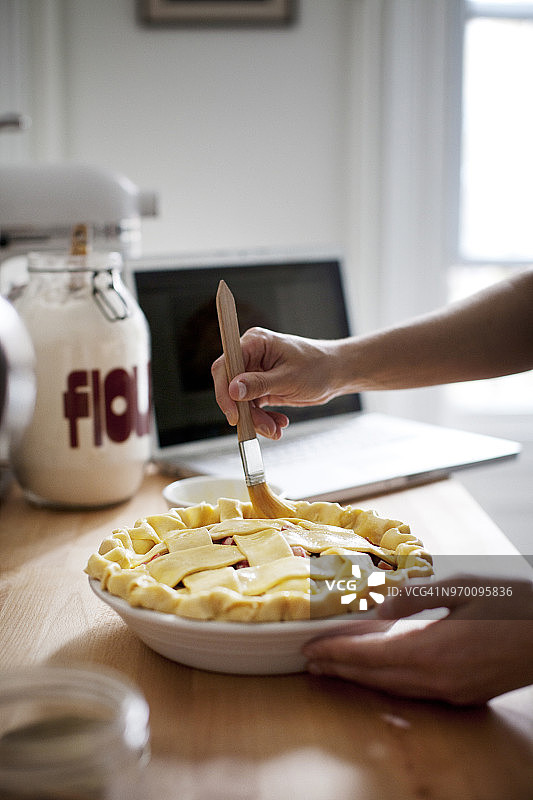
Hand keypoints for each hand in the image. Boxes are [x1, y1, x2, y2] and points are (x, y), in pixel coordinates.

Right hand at [211, 327, 339, 438]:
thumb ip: (259, 384)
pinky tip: (279, 423)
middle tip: (263, 427)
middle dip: (246, 412)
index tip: (234, 415)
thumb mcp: (288, 378)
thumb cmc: (318, 367)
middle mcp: (251, 356)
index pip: (226, 366)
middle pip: (231, 388)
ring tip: (276, 429)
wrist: (336, 373)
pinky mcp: (261, 387)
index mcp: (255, 343)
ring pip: (242, 402)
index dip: (224, 391)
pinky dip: (263, 419)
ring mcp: (255, 373)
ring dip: (257, 420)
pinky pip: (253, 407)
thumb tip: (233, 389)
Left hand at [302, 575, 532, 704]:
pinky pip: (414, 692)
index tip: (310, 646)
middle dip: (340, 667)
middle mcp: (440, 679)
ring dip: (360, 677)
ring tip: (333, 666)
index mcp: (435, 649)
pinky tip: (377, 671)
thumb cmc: (513, 601)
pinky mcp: (464, 694)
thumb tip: (378, 608)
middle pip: (376, 677)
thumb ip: (414, 598)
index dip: (338, 650)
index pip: (371, 654)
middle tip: (309, 659)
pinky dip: (387, 682)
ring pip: (394, 688)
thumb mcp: (461, 586)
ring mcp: (453, 691)